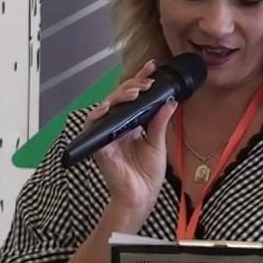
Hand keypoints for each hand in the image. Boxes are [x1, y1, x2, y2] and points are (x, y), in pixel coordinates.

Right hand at [87, 60, 177, 228]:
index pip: (133, 96)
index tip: (152, 66)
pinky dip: (99, 113)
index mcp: (131, 123)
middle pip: (118, 97)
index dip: (140, 79)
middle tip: (146, 82)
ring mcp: (106, 133)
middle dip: (132, 84)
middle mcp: (117, 125)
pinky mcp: (99, 143)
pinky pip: (93, 124)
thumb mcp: (158, 143)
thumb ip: (160, 122)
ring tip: (135, 91)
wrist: (141, 196)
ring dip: (119, 95)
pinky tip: (108, 106)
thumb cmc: (147, 173)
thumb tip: (169, 101)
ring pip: (106, 106)